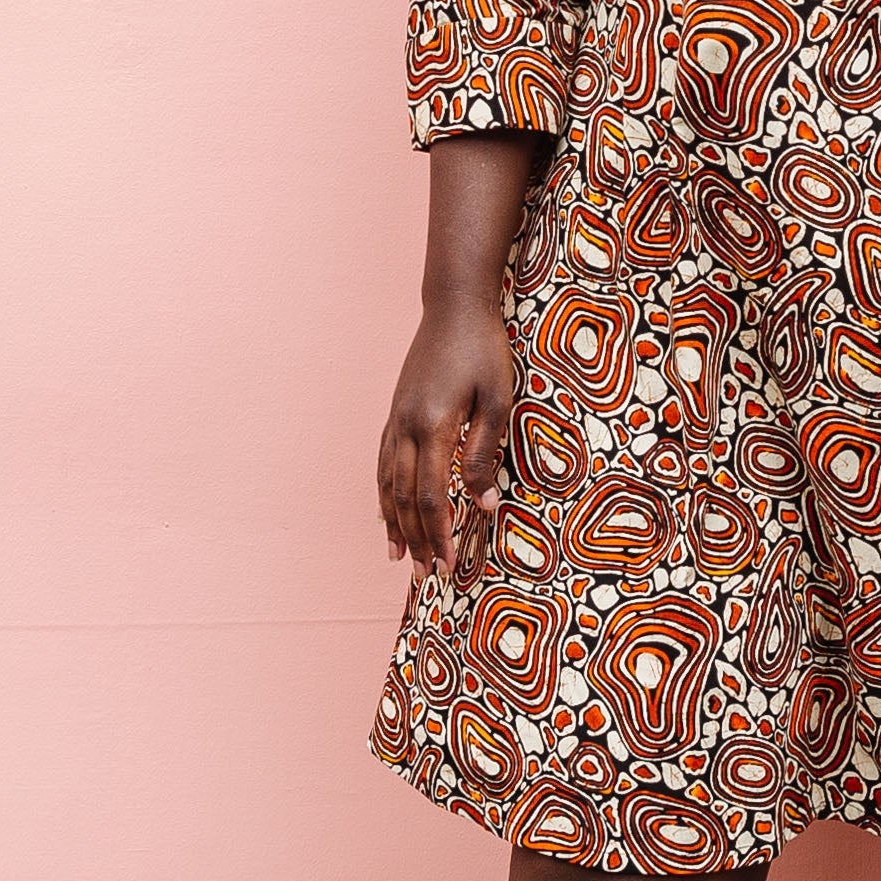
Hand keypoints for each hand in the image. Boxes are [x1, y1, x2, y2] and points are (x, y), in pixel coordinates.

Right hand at [376, 297, 514, 573]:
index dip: (439, 534)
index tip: (450, 564)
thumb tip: (483, 505)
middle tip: (427, 574)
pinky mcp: (395, 412)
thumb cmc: (484, 350)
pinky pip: (382, 463)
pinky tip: (386, 512)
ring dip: (394, 523)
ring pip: (387, 484)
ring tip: (399, 556)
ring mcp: (395, 419)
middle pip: (405, 498)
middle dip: (416, 539)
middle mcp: (405, 427)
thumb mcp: (498, 400)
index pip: (432, 496)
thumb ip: (484, 453)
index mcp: (433, 426)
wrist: (453, 307)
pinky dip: (383, 494)